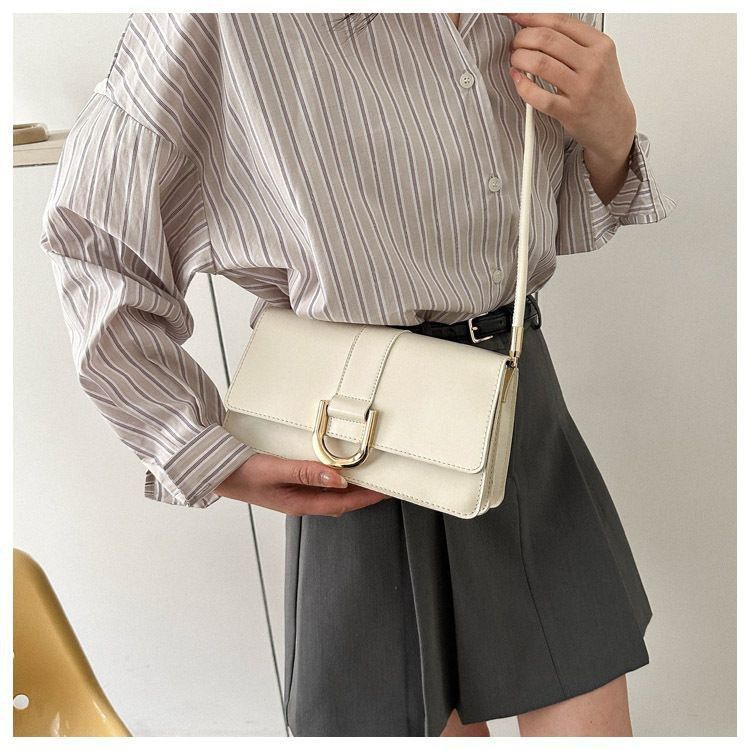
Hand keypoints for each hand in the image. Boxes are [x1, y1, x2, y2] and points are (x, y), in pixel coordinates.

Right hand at [214, 453, 390, 516]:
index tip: (385, 491)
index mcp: (298, 503)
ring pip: (330, 493)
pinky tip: (336, 468)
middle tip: (383, 482)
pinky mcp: (288, 484)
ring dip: (350, 486)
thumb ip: (307, 472)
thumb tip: (338, 477)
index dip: (366, 498)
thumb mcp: (275, 470)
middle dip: (363, 494)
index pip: (342, 502)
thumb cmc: (240, 473)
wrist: (214, 471)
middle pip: (340, 500)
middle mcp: (299, 501)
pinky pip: (318, 484)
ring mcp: (293, 493)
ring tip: (367, 475)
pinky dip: (333, 478)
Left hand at [504, 13, 635, 169]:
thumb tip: (538, 26)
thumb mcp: (598, 58)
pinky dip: (522, 86)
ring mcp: (582, 89)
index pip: (560, 21)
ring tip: (516, 61)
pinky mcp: (570, 112)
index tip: (516, 16)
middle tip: (516, 44)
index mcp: (600, 45)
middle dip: (522, 39)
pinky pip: (538, 96)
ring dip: (519, 59)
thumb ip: (572, 42)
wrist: (615, 124)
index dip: (532, 16)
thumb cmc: (602, 91)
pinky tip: (518, 80)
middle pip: (547, 40)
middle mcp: (593, 64)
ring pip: (540, 64)